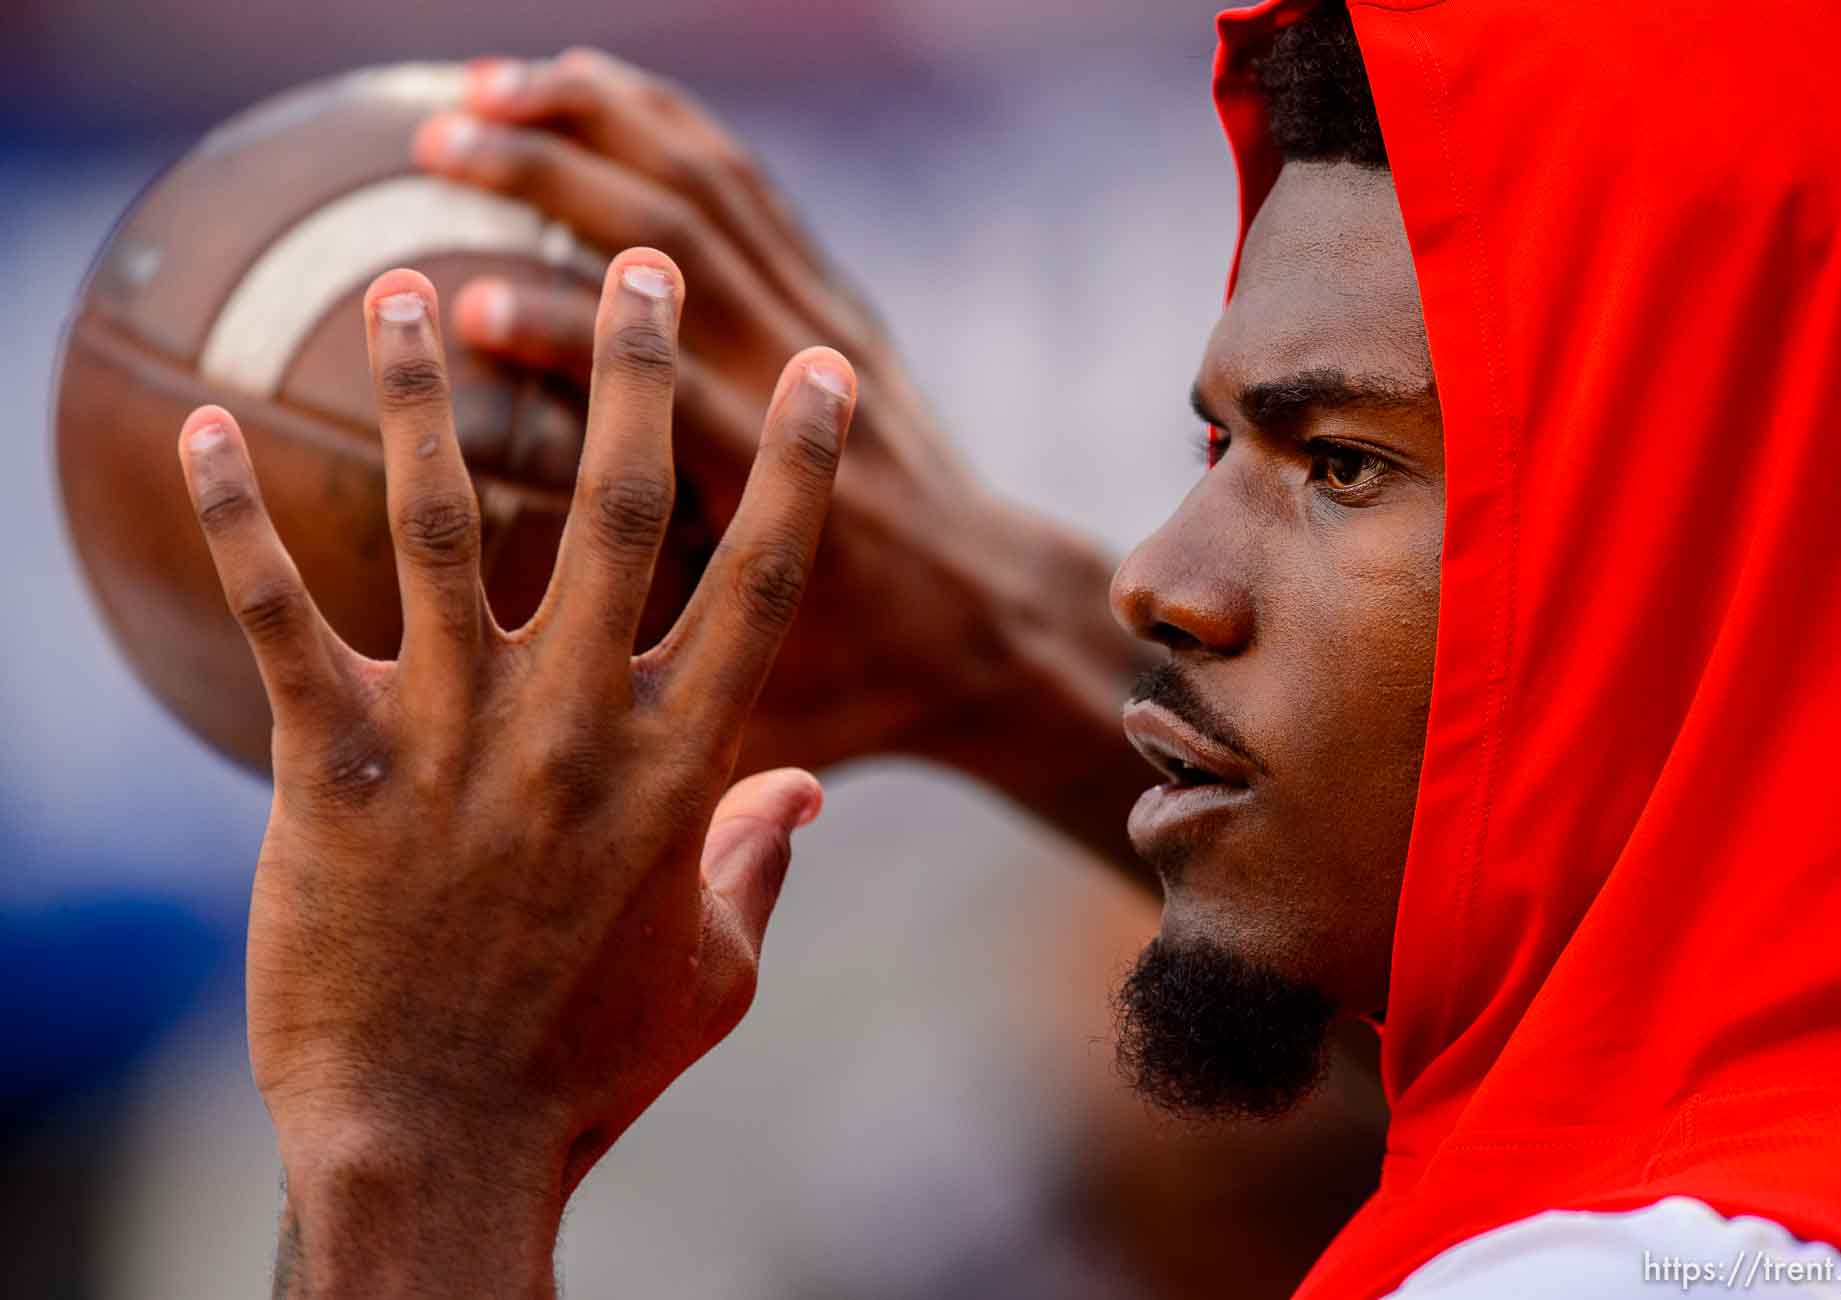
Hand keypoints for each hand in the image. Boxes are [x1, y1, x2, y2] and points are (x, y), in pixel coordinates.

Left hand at [177, 251, 854, 1296]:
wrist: (437, 1141)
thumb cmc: (587, 1064)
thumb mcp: (714, 972)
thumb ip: (759, 861)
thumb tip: (801, 795)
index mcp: (680, 764)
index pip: (759, 579)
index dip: (797, 463)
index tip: (817, 369)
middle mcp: (575, 726)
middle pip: (615, 508)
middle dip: (628, 367)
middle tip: (626, 261)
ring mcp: (452, 738)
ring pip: (434, 522)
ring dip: (419, 392)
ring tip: (407, 286)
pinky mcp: (333, 766)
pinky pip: (280, 616)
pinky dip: (239, 514)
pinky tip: (206, 425)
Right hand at [411, 50, 1146, 784]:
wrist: (996, 625)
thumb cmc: (863, 689)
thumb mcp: (765, 722)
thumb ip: (666, 725)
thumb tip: (521, 707)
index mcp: (787, 519)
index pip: (684, 416)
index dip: (581, 353)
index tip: (469, 308)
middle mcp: (807, 403)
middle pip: (695, 259)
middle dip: (562, 185)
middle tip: (434, 145)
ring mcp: (825, 336)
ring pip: (715, 191)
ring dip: (597, 125)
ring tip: (476, 86)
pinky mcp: (831, 306)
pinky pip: (744, 184)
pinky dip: (655, 123)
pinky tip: (569, 90)